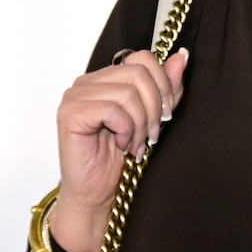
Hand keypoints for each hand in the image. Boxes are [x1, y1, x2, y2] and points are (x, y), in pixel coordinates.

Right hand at [50, 47, 188, 251]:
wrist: (97, 194)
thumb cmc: (121, 158)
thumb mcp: (153, 119)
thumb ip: (167, 88)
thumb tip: (181, 57)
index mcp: (106, 78)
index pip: (142, 58)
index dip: (163, 84)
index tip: (166, 115)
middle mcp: (88, 82)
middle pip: (138, 73)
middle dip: (153, 107)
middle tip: (153, 135)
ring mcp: (75, 96)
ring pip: (127, 92)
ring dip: (140, 124)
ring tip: (136, 144)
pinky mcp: (70, 114)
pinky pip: (111, 110)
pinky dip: (126, 130)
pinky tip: (122, 145)